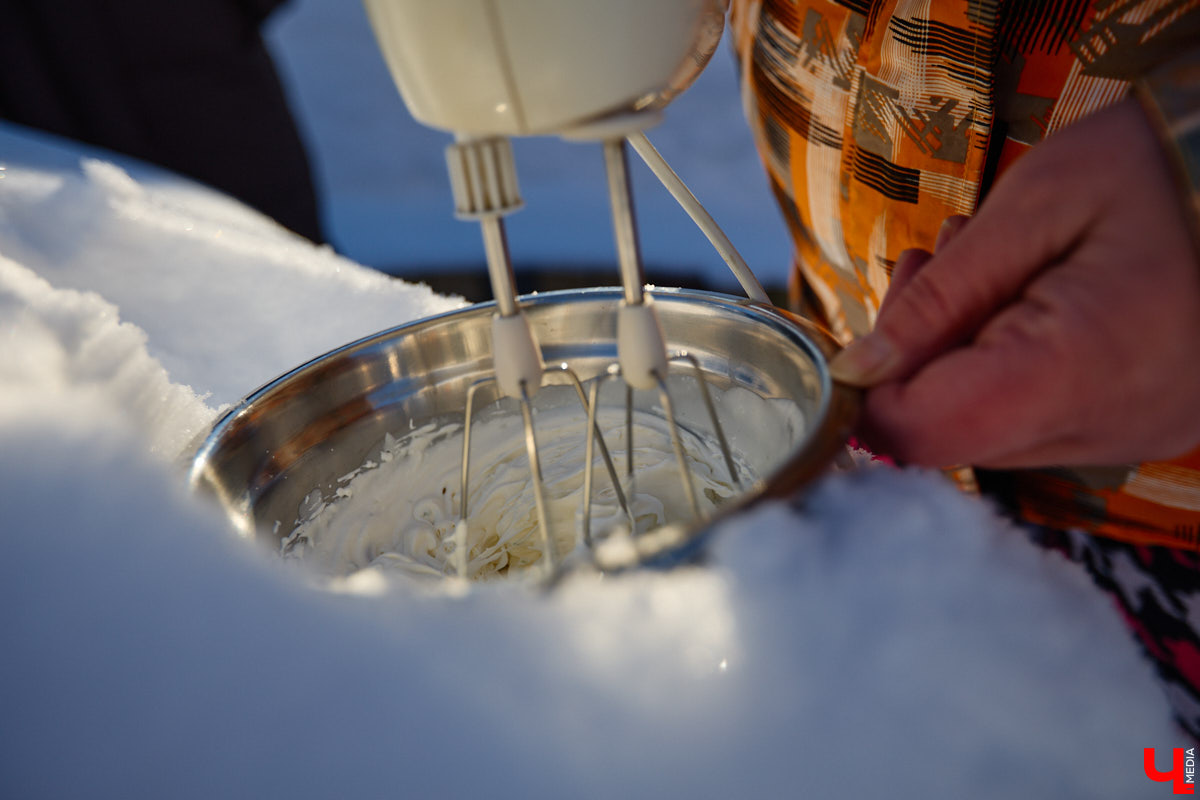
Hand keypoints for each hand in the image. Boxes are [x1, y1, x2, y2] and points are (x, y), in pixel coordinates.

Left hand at [828, 98, 1199, 468]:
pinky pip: (1038, 416)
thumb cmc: (1160, 166)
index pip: (924, 431)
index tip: (869, 330)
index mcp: (1076, 372)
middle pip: (951, 433)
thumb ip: (940, 298)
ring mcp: (1132, 434)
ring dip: (959, 354)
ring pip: (989, 426)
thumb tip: (859, 370)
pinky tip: (1024, 293)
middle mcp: (1109, 427)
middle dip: (915, 358)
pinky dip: (1007, 364)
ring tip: (986, 264)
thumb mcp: (1036, 204)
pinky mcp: (1141, 425)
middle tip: (933, 265)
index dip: (870, 392)